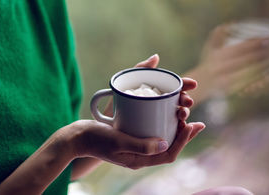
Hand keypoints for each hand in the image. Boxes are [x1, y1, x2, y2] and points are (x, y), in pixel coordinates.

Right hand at [69, 119, 204, 169]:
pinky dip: (159, 119)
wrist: (77, 137)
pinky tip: (162, 109)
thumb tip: (165, 143)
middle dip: (182, 131)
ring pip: (160, 135)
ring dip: (172, 124)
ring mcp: (134, 144)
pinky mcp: (129, 134)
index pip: (168, 154)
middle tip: (190, 114)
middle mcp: (139, 154)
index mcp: (139, 160)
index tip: (191, 123)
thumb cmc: (95, 139)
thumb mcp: (117, 142)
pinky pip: (149, 129)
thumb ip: (140, 145)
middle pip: (168, 144)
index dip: (183, 140)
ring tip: (181, 109)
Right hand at [186, 24, 268, 101]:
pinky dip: (258, 77)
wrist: (200, 83)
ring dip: (263, 65)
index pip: (240, 48)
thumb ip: (218, 35)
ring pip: (249, 71)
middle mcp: (221, 68)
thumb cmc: (208, 62)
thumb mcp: (209, 47)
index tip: (267, 38)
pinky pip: (248, 82)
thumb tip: (230, 23)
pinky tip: (266, 72)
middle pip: (247, 59)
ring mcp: (226, 79)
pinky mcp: (231, 89)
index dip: (254, 43)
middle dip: (262, 53)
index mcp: (218, 56)